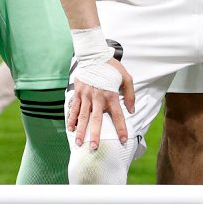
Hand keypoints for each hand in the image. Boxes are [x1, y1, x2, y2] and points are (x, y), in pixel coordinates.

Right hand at [66, 33, 133, 148]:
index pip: (117, 115)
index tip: (123, 140)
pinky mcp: (78, 93)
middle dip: (95, 135)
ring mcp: (86, 96)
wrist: (94, 55)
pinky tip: (70, 129)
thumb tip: (131, 110)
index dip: (121, 128)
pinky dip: (71, 119)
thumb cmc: (112, 67)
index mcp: (111, 95)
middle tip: (94, 148)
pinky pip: (74, 108)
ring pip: (82, 116)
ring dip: (80, 131)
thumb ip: (130, 94)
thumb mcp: (126, 77)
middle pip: (97, 120)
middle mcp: (98, 98)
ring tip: (79, 143)